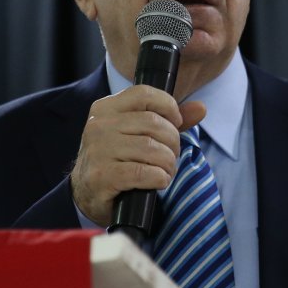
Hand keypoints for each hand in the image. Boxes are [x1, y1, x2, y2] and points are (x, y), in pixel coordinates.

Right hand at [70, 85, 205, 225]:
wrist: (86, 193)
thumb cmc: (116, 159)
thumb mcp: (135, 134)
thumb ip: (167, 120)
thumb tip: (200, 108)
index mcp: (105, 108)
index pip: (144, 94)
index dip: (168, 106)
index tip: (176, 123)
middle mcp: (98, 125)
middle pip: (153, 123)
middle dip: (172, 142)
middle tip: (172, 156)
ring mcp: (99, 151)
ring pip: (151, 148)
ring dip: (168, 163)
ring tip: (166, 171)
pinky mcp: (103, 176)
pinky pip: (143, 172)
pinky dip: (159, 178)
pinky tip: (158, 181)